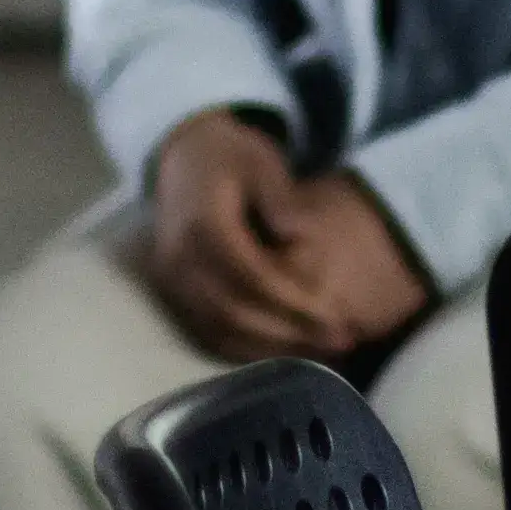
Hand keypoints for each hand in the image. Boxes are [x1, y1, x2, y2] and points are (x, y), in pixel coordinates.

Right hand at [139, 107, 436, 361]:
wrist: (182, 158)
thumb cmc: (231, 157)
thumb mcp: (261, 162)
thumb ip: (280, 199)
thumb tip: (298, 236)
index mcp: (203, 224)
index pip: (253, 276)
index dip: (295, 303)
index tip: (336, 319)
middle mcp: (180, 259)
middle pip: (237, 312)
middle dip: (290, 334)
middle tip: (339, 343)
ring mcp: (171, 280)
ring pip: (221, 330)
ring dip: (271, 348)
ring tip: (318, 352)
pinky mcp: (171, 293)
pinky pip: (207, 331)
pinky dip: (246, 347)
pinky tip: (282, 350)